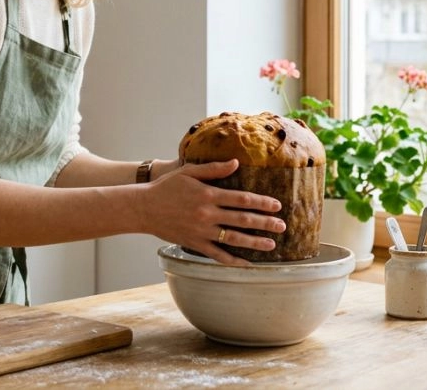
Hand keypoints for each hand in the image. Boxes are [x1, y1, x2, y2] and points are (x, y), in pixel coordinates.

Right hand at [140, 159, 284, 265]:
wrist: (143, 208)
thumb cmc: (166, 187)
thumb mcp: (189, 172)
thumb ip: (214, 169)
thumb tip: (236, 163)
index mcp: (208, 194)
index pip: (241, 198)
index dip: (261, 202)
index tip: (277, 205)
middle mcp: (208, 214)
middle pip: (242, 219)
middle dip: (265, 223)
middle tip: (282, 226)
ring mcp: (202, 231)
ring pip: (234, 238)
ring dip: (255, 242)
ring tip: (272, 244)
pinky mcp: (195, 244)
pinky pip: (218, 255)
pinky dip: (233, 260)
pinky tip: (247, 263)